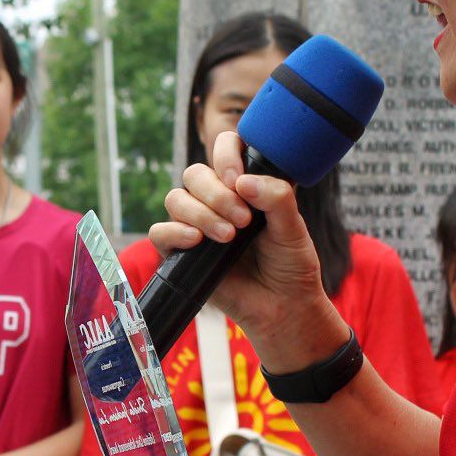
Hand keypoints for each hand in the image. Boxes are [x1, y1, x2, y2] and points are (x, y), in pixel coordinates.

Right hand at [150, 133, 347, 366]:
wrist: (283, 307)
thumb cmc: (291, 266)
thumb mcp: (294, 228)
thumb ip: (276, 197)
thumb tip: (243, 182)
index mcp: (244, 185)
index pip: (224, 148)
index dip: (226, 155)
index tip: (239, 180)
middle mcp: (217, 200)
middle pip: (194, 174)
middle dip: (216, 194)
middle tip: (243, 221)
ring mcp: (196, 226)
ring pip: (176, 199)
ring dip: (201, 213)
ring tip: (228, 237)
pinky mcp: (181, 253)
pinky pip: (160, 232)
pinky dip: (175, 232)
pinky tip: (198, 242)